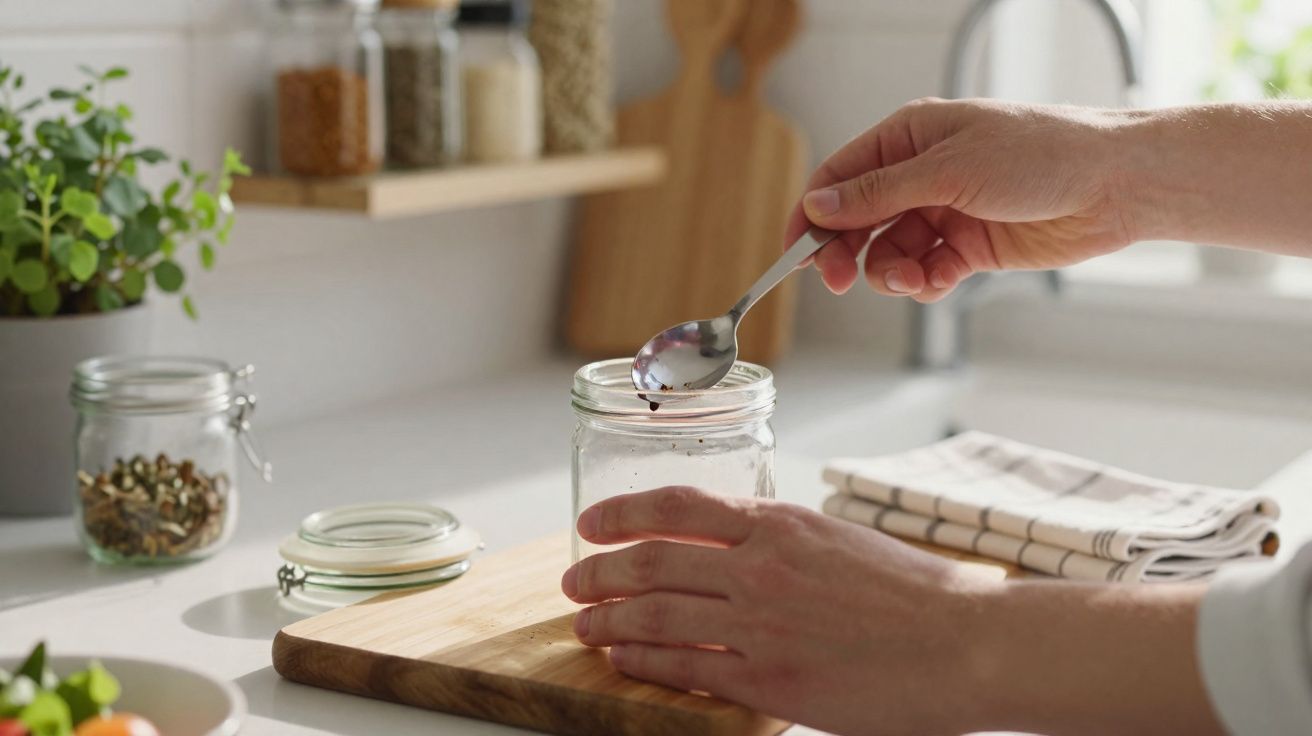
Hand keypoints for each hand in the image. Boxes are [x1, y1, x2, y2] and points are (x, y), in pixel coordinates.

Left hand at [559, 486, 1004, 735]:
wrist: (964, 642)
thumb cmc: (914, 592)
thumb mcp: (838, 537)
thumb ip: (778, 537)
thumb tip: (732, 541)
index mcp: (779, 522)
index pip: (677, 505)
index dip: (623, 512)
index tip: (592, 522)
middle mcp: (760, 566)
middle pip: (651, 560)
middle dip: (599, 570)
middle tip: (575, 580)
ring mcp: (760, 624)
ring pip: (656, 614)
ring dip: (608, 619)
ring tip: (585, 625)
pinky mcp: (769, 680)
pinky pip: (686, 666)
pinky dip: (643, 659)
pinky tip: (622, 658)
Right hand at [785, 98, 1137, 300]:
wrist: (1115, 185)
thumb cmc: (1042, 154)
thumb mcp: (948, 170)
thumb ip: (878, 193)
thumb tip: (818, 204)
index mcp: (910, 137)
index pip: (841, 177)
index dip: (813, 215)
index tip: (795, 253)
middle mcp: (922, 174)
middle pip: (859, 221)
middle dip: (847, 252)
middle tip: (840, 280)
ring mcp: (946, 212)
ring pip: (890, 253)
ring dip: (891, 272)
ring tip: (913, 279)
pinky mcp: (970, 247)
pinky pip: (926, 272)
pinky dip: (924, 282)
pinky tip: (938, 281)